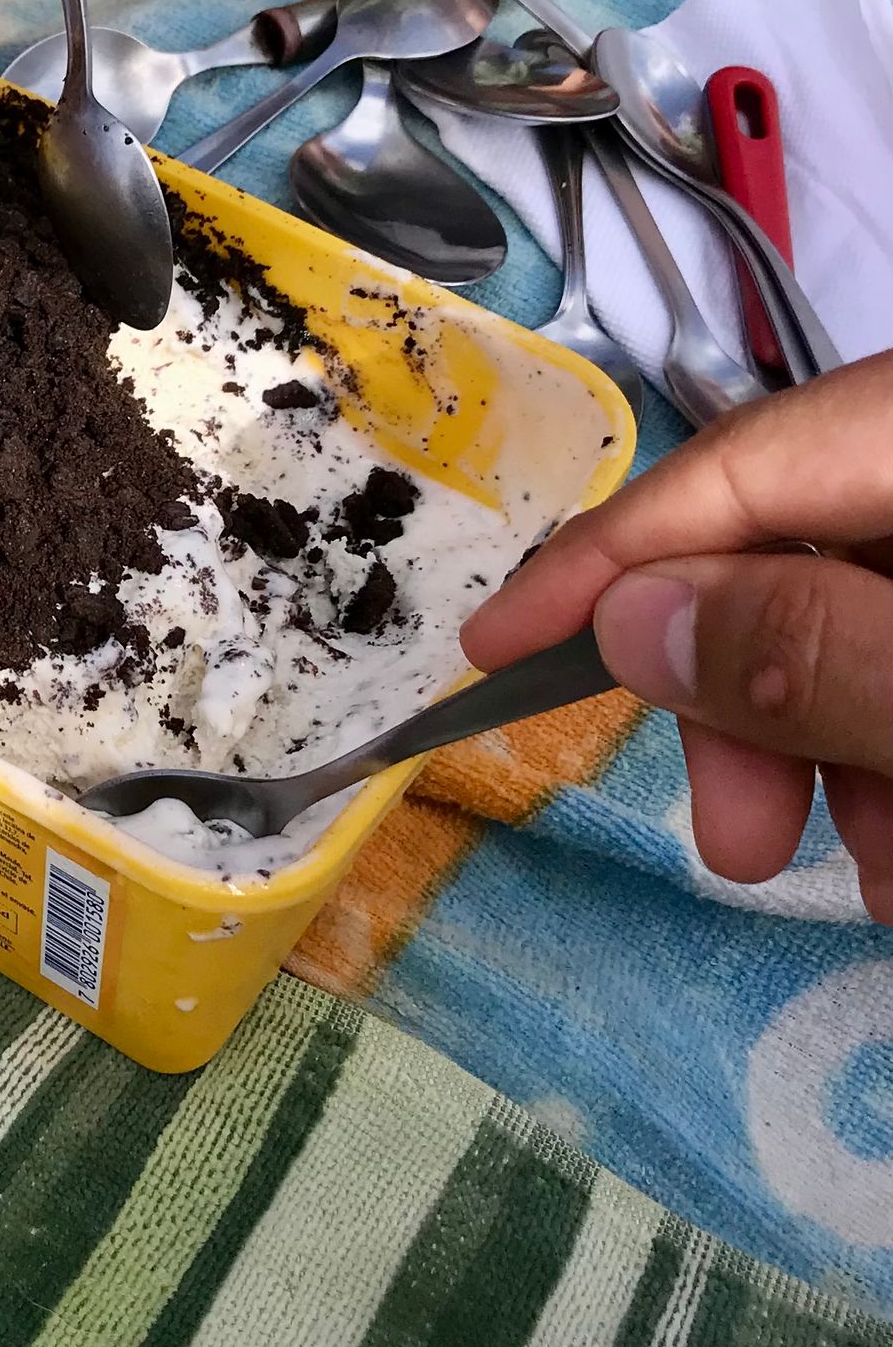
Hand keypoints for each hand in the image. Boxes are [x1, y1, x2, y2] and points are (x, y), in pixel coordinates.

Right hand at [463, 355, 892, 921]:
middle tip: (736, 843)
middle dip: (749, 702)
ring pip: (861, 611)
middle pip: (796, 547)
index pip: (732, 464)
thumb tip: (630, 624)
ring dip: (829, 747)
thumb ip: (808, 650)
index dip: (606, 560)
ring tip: (876, 883)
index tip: (492, 651)